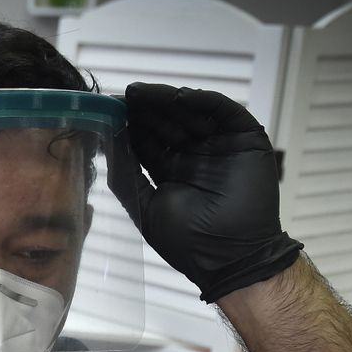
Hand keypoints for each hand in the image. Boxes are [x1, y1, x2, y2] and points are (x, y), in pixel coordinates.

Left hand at [110, 83, 302, 303]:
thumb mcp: (146, 207)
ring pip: (191, 113)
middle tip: (124, 96)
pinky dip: (203, 101)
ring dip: (167, 101)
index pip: (148, 140)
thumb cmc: (189, 242)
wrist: (230, 257)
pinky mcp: (245, 138)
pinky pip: (224, 111)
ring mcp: (220, 145)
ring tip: (142, 94)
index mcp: (172, 170)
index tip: (110, 111)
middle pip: (167, 122)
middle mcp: (195, 154)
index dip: (130, 125)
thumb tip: (106, 148)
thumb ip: (126, 178)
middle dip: (145, 110)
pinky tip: (179, 98)